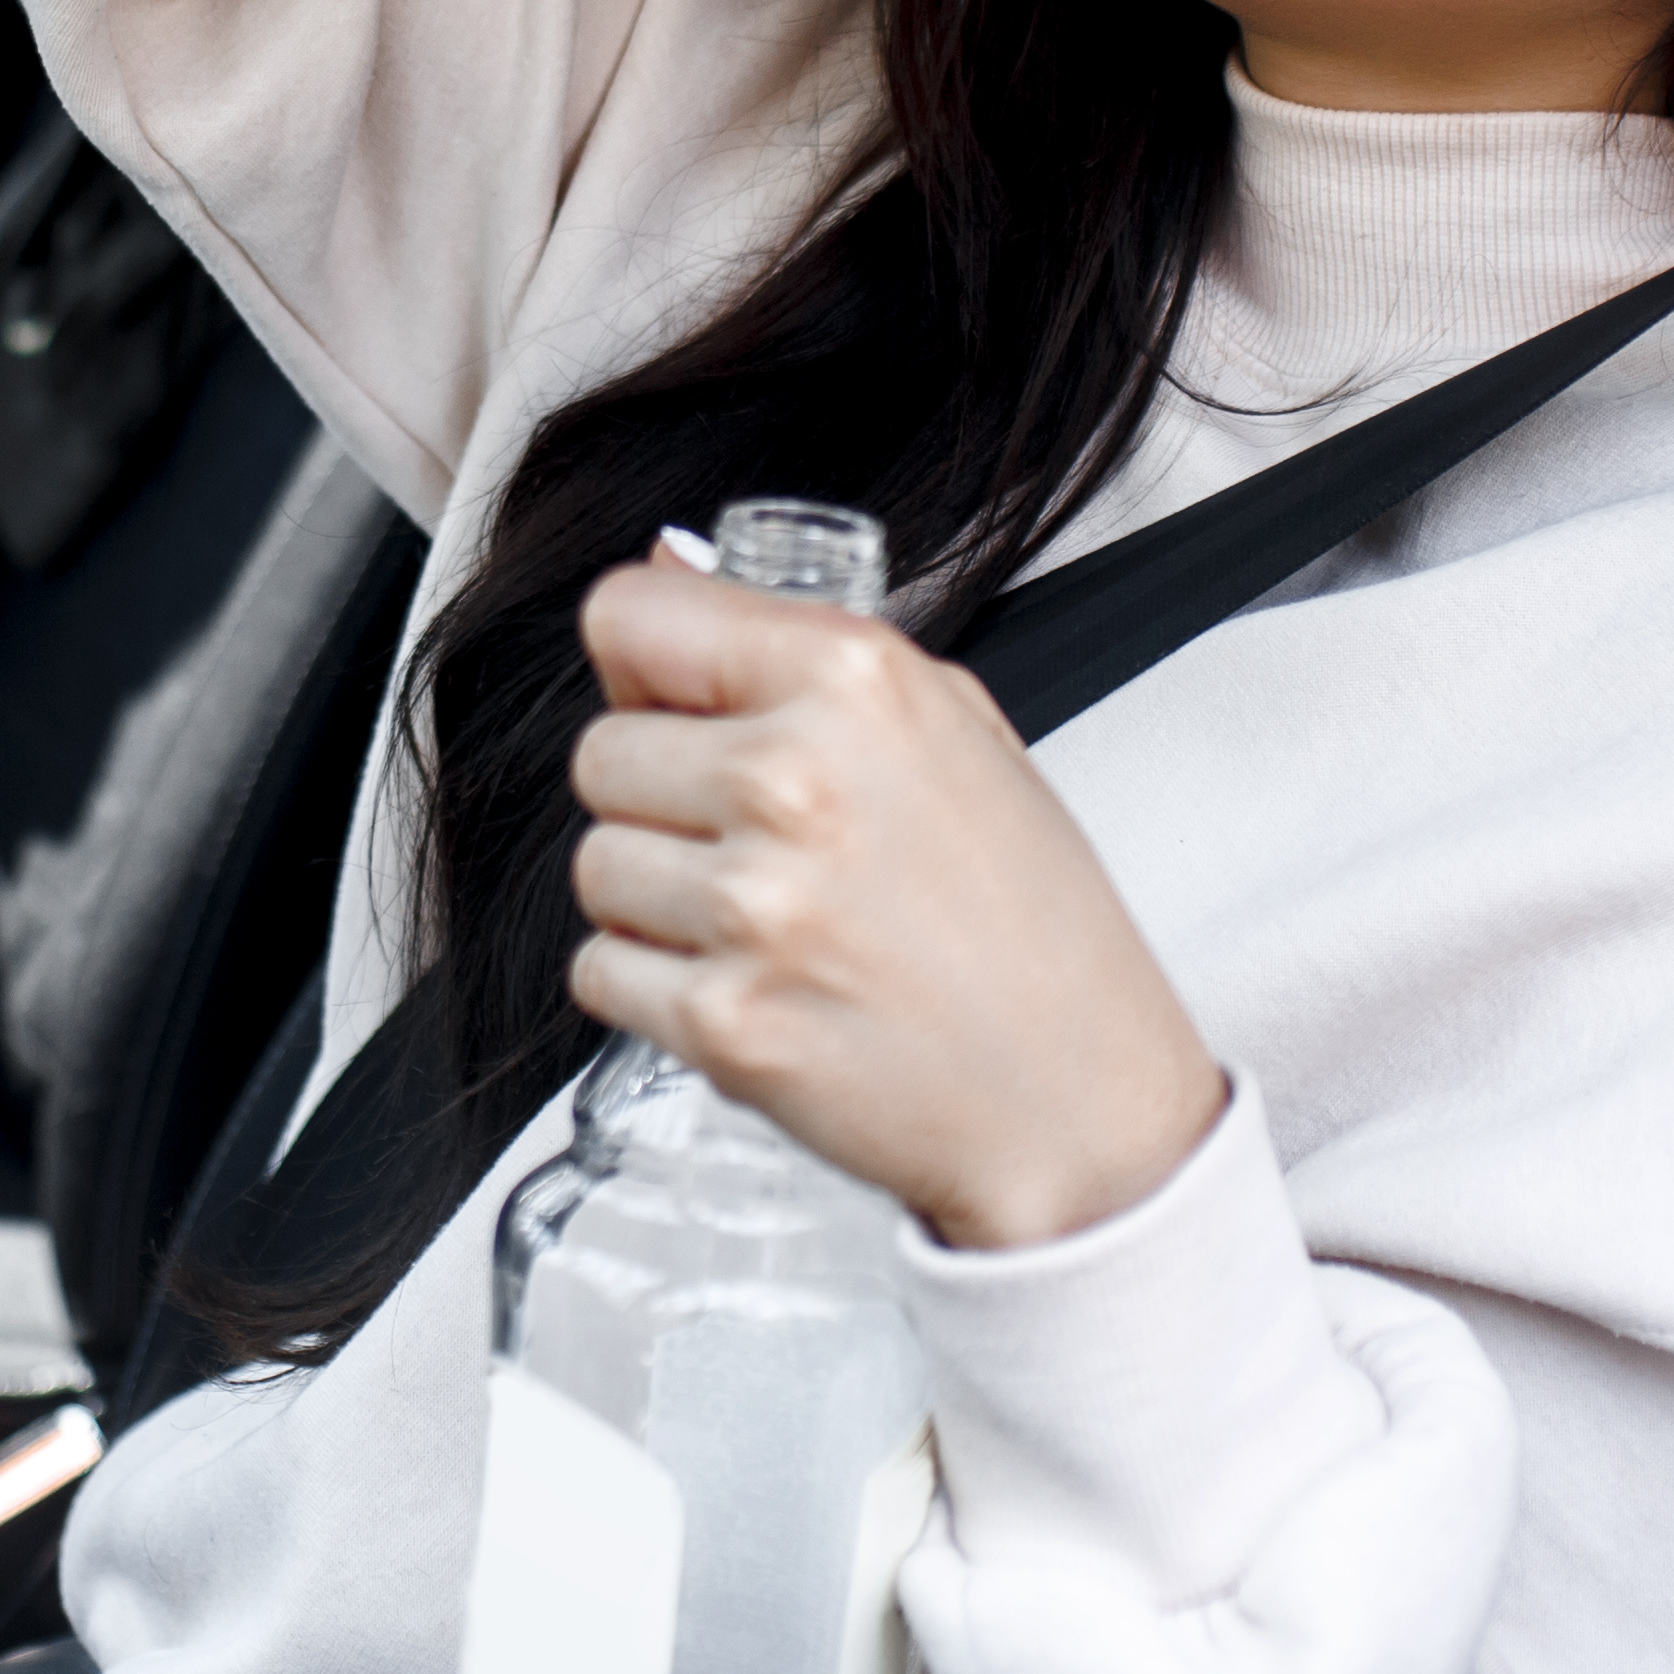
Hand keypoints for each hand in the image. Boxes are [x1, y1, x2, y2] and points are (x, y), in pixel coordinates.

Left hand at [563, 556, 1230, 1249]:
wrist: (1078, 1103)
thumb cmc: (1034, 927)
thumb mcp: (957, 731)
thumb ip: (799, 644)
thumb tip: (671, 570)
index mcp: (854, 681)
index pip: (630, 615)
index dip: (640, 665)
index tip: (669, 700)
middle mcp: (793, 779)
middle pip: (600, 752)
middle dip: (660, 797)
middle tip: (756, 843)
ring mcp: (752, 907)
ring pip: (595, 863)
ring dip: (654, 897)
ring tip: (764, 924)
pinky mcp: (723, 1022)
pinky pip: (602, 970)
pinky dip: (654, 987)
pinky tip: (752, 985)